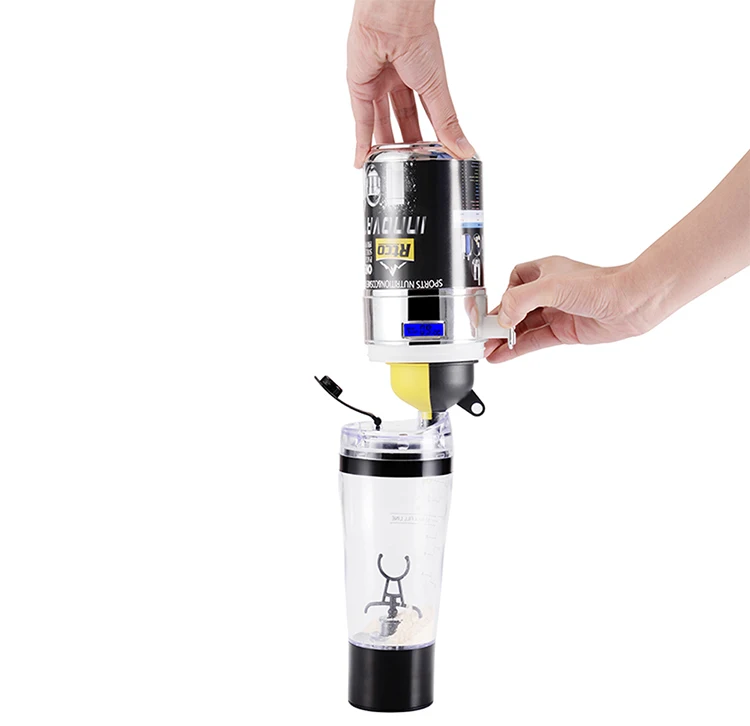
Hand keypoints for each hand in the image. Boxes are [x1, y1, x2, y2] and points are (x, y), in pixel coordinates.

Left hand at [347, 0, 473, 166]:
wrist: (393, 21)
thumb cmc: (417, 41)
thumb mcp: (436, 90)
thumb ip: (447, 123)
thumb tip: (464, 149)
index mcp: (421, 75)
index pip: (427, 111)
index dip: (430, 132)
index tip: (435, 153)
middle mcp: (398, 79)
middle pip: (402, 118)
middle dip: (406, 141)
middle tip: (412, 164)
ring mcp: (377, 84)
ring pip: (380, 121)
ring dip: (385, 144)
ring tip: (389, 168)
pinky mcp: (359, 89)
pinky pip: (361, 121)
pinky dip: (361, 142)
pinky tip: (362, 160)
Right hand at [484, 256, 647, 362]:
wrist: (631, 303)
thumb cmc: (599, 285)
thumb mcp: (551, 286)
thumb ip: (520, 300)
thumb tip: (503, 319)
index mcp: (544, 271)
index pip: (512, 283)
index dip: (501, 298)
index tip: (489, 313)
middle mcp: (549, 291)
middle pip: (515, 309)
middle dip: (498, 324)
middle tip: (483, 338)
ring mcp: (557, 312)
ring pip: (523, 327)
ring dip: (505, 340)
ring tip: (488, 351)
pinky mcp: (564, 331)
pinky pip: (534, 340)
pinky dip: (517, 349)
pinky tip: (503, 356)